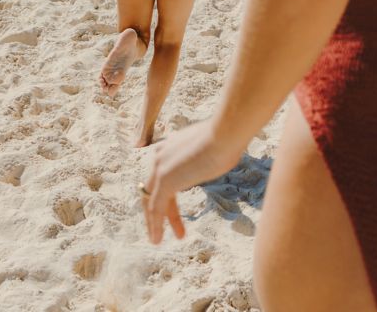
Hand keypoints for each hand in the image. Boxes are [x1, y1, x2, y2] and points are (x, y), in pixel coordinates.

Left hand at [142, 119, 242, 243]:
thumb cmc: (225, 140)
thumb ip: (205, 153)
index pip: (161, 175)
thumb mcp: (211, 147)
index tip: (173, 208)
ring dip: (154, 222)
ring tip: (157, 240)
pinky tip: (157, 239)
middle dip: (157, 210)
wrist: (224, 135)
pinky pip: (156, 208)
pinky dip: (155, 225)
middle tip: (165, 227)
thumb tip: (219, 153)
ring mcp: (160, 168)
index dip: (165, 194)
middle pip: (151, 189)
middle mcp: (160, 155)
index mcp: (169, 147)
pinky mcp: (165, 181)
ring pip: (151, 201)